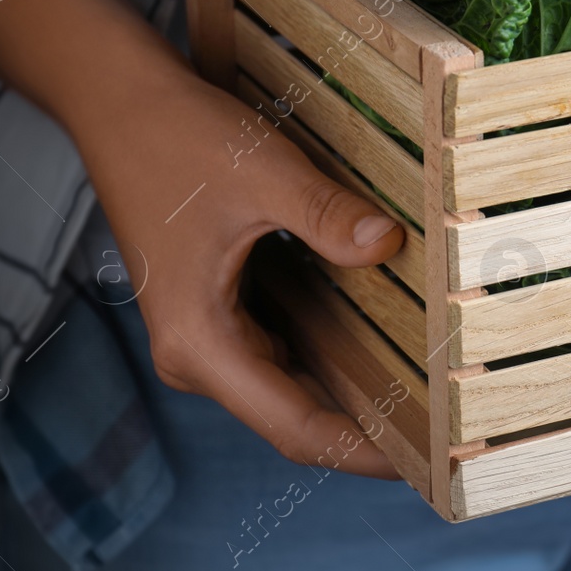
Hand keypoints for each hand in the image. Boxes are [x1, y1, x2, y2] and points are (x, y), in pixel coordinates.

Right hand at [0, 0, 402, 474]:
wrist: (121, 104)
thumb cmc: (180, 140)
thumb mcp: (265, 175)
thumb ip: (327, 217)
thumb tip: (389, 245)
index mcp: (202, 344)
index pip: (296, 427)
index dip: (364, 452)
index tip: (427, 466)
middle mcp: (199, 356)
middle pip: (296, 418)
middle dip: (370, 431)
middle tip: (448, 436)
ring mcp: (207, 337)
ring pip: (291, 388)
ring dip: (353, 394)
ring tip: (431, 402)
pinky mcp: (218, 312)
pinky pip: (283, 351)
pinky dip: (332, 357)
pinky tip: (387, 350)